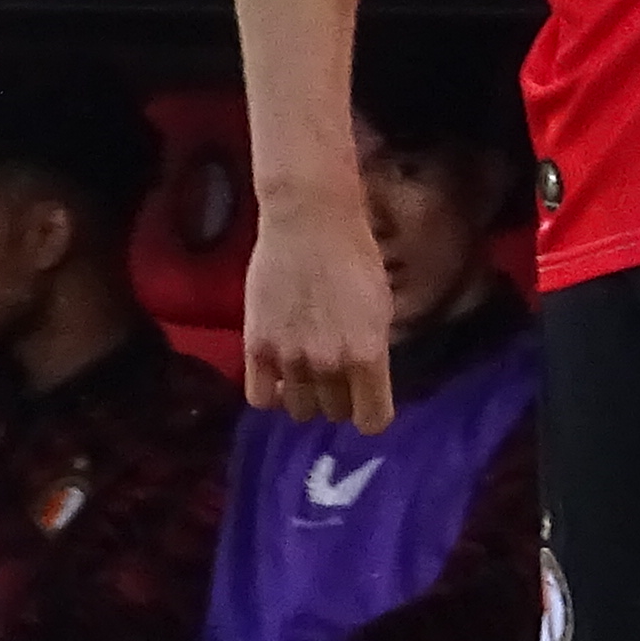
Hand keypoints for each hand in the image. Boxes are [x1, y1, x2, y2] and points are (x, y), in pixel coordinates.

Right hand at [242, 189, 399, 429]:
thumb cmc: (354, 255)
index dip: (371, 412)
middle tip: (335, 374)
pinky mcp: (257, 347)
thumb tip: (367, 380)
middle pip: (335, 414)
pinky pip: (260, 398)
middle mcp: (330, 363)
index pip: (373, 421)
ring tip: (305, 372)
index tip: (367, 400)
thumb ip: (374, 350)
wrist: (309, 220)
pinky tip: (277, 376)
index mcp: (368, 354)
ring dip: (305, 396)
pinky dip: (270, 394)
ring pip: (299, 410)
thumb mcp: (382, 306)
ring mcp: (290, 358)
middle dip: (339, 398)